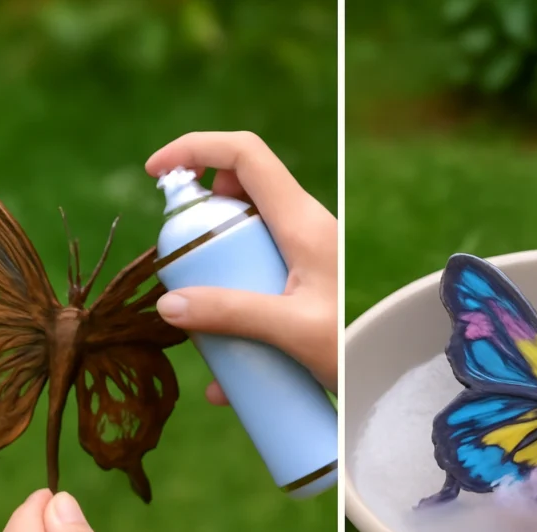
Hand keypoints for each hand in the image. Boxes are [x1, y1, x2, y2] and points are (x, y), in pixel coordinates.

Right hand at [146, 131, 337, 403]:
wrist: (381, 378)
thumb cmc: (351, 350)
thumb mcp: (291, 331)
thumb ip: (231, 313)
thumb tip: (167, 304)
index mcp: (302, 222)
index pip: (245, 154)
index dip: (195, 148)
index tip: (155, 172)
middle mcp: (303, 226)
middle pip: (238, 192)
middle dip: (198, 220)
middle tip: (178, 263)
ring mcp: (302, 252)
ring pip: (242, 236)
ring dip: (211, 269)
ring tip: (198, 320)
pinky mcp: (301, 281)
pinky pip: (254, 276)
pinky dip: (229, 309)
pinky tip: (222, 374)